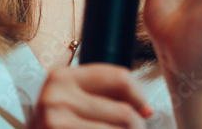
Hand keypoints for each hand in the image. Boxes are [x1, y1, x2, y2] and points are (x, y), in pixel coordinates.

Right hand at [29, 63, 152, 128]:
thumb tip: (146, 110)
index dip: (140, 96)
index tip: (146, 110)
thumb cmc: (57, 122)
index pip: (120, 78)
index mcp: (62, 77)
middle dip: (136, 126)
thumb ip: (103, 94)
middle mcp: (56, 97)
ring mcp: (55, 122)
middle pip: (123, 112)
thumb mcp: (72, 99)